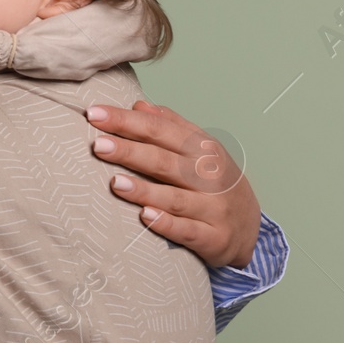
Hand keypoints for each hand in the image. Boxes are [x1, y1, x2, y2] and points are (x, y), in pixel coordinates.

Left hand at [87, 100, 259, 268]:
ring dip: (144, 190)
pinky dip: (166, 224)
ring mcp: (213, 208)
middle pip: (164, 161)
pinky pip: (186, 231)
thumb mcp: (199, 149)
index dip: (126, 121)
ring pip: (174, 197)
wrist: (249, 225)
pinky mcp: (213, 237)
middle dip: (130, 152)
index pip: (160, 130)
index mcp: (202, 149)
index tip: (94, 114)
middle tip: (98, 145)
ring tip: (114, 182)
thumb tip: (138, 105)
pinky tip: (144, 216)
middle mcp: (210, 176)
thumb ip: (170, 126)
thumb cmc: (213, 180)